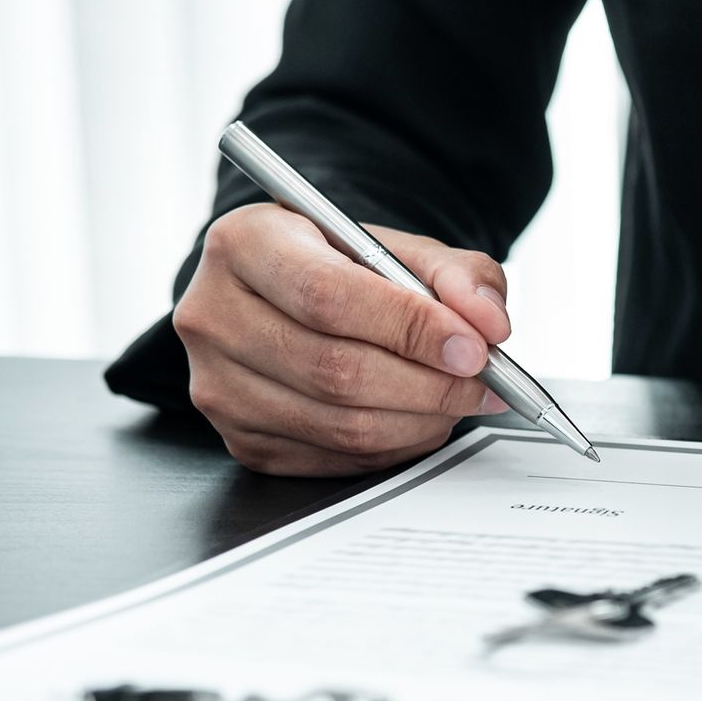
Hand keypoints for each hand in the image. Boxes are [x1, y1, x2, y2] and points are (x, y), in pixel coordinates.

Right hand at [174, 203, 512, 475]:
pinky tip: (420, 418)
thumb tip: (488, 322)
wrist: (289, 296)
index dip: (410, 328)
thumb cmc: (342, 267)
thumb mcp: (400, 248)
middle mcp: (213, 315)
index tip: (472, 346)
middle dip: (428, 383)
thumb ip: (456, 275)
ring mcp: (218, 385)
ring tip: (458, 397)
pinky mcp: (240, 439)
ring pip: (339, 423)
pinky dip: (395, 445)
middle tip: (481, 380)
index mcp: (244, 244)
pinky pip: (334, 456)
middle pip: (334, 370)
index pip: (328, 297)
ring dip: (420, 419)